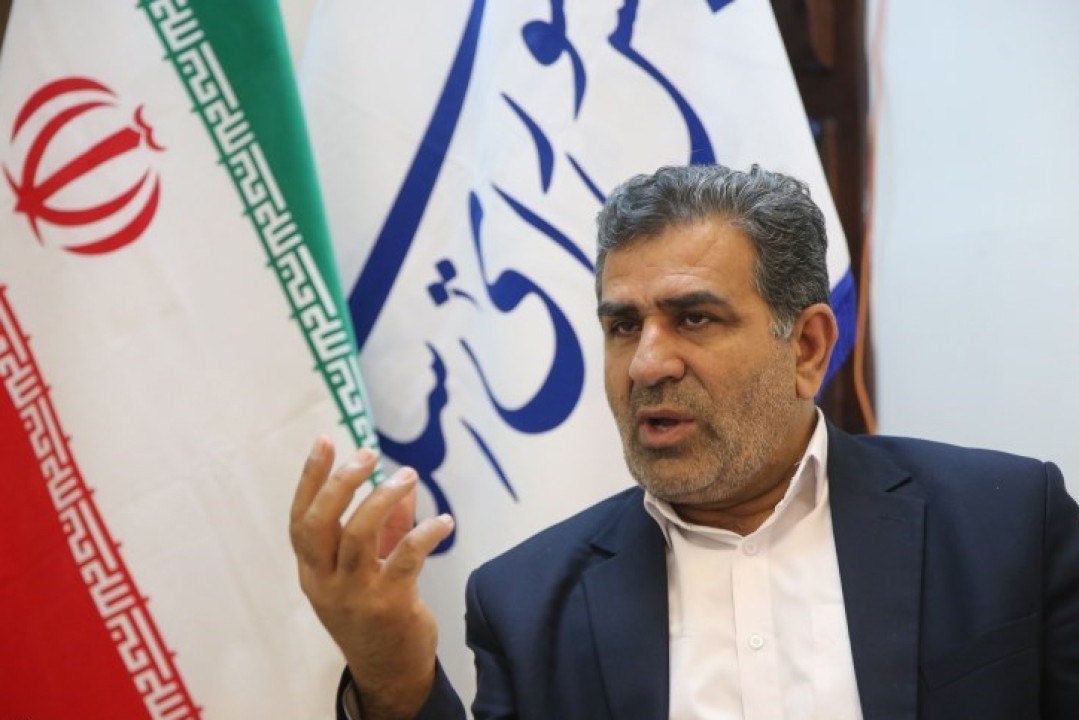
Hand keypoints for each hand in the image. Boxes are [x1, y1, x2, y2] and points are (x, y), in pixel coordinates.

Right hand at [290, 437, 454, 718]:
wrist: (390, 673)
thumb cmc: (376, 614)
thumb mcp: (369, 568)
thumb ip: (386, 526)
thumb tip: (405, 483)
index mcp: (312, 571)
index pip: (300, 519)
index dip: (310, 479)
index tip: (325, 440)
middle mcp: (324, 582)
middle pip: (319, 524)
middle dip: (340, 483)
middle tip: (368, 454)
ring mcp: (354, 595)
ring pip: (359, 536)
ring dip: (383, 499)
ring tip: (408, 475)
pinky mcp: (388, 605)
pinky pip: (405, 559)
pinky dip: (425, 534)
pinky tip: (444, 521)